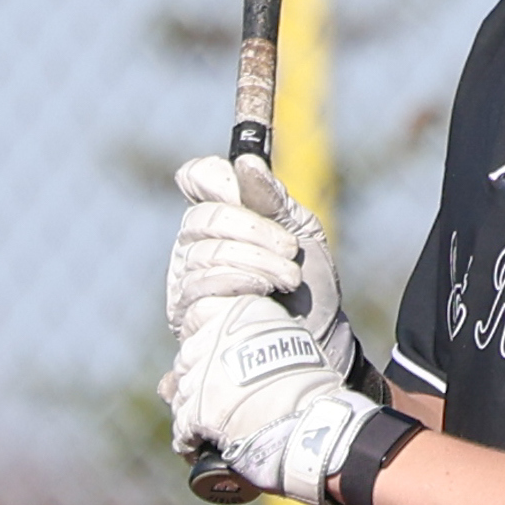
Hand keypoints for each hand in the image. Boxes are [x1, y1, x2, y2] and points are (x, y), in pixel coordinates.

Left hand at [160, 293, 376, 504]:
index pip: (198, 316)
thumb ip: (255, 337)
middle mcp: (216, 338)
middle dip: (197, 379)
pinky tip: (199, 446)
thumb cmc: (311, 387)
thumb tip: (225, 351)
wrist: (317, 426)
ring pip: (182, 394)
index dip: (202, 338)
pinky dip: (188, 440)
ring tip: (213, 427)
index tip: (214, 358)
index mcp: (239, 314)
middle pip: (187, 358)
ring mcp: (204, 375)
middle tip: (219, 399)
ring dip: (192, 410)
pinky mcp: (198, 411)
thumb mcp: (288, 341)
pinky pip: (182, 427)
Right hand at [166, 154, 354, 378]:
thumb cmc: (310, 286)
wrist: (318, 341)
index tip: (241, 186)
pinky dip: (239, 282)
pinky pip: (201, 285)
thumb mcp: (302, 234)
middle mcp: (196, 243)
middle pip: (203, 217)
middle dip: (253, 229)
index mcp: (223, 216)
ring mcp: (186, 278)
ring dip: (256, 262)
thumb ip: (274, 200)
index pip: (198, 179)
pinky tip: (263, 294)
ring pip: (205, 252)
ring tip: (289, 279)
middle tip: (289, 248)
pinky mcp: (187, 314)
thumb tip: (248, 162)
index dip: (214, 177)